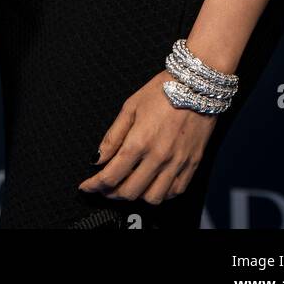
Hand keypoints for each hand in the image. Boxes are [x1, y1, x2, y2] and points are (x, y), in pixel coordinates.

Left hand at [78, 70, 218, 204]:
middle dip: (111, 193)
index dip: (95, 185)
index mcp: (140, 141)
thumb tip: (97, 158)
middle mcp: (158, 157)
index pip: (111, 175)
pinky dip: (160, 193)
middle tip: (105, 187)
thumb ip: (113, 136)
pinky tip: (152, 183)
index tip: (87, 187)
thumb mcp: (130, 106)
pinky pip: (174, 192)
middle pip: (130, 192)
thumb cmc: (163, 90)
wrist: (196, 85)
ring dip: (137, 196)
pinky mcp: (192, 165)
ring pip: (153, 198)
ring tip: (129, 185)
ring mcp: (177, 163)